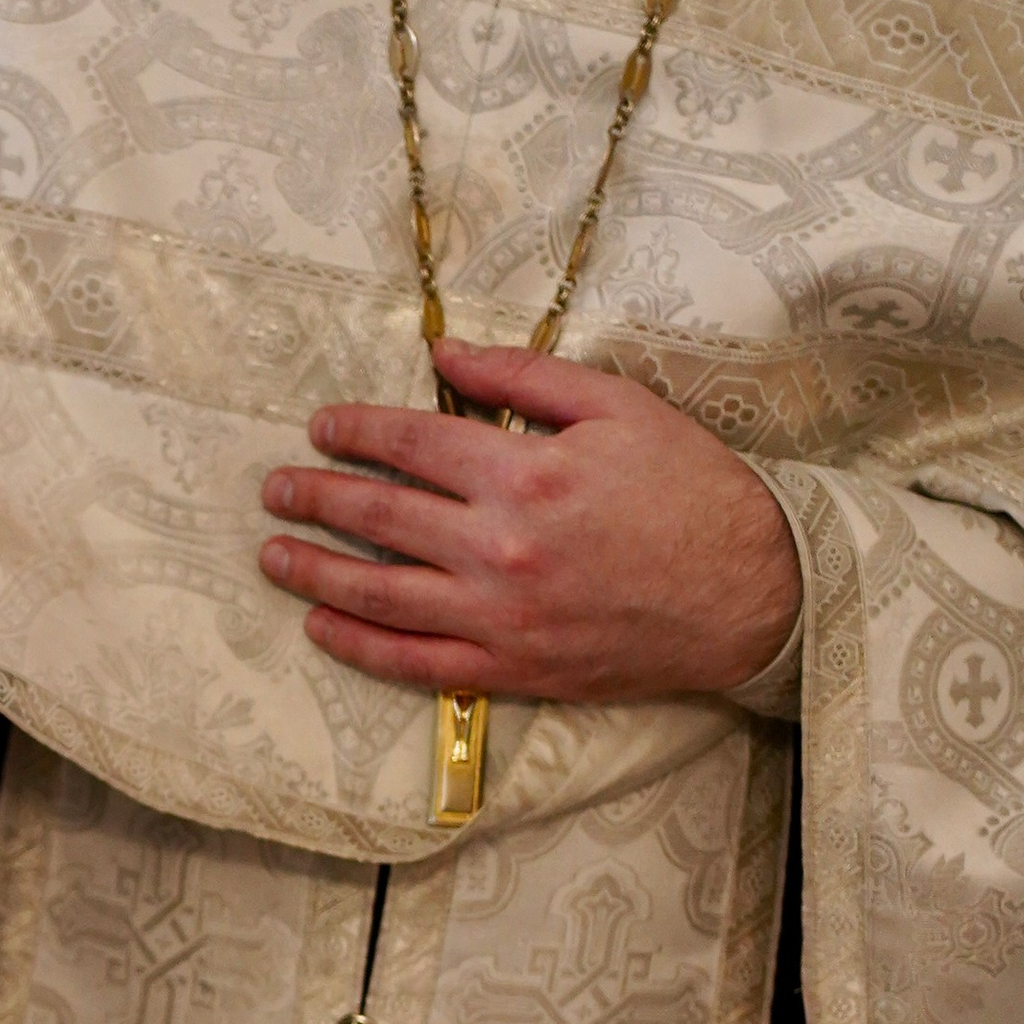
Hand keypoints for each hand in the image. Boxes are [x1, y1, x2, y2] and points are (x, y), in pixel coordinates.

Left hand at [258, 340, 800, 702]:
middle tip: (276, 488)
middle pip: (379, 516)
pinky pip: (414, 664)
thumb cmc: (690, 490)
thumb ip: (523, 376)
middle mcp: (501, 547)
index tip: (320, 426)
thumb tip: (443, 353)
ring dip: (314, 572)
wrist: (751, 594)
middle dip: (315, 497)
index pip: (410, 443)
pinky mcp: (512, 670)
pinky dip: (359, 645)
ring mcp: (501, 617)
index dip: (354, 431)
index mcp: (525, 472)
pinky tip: (321, 625)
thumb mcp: (619, 406)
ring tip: (273, 555)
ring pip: (379, 594)